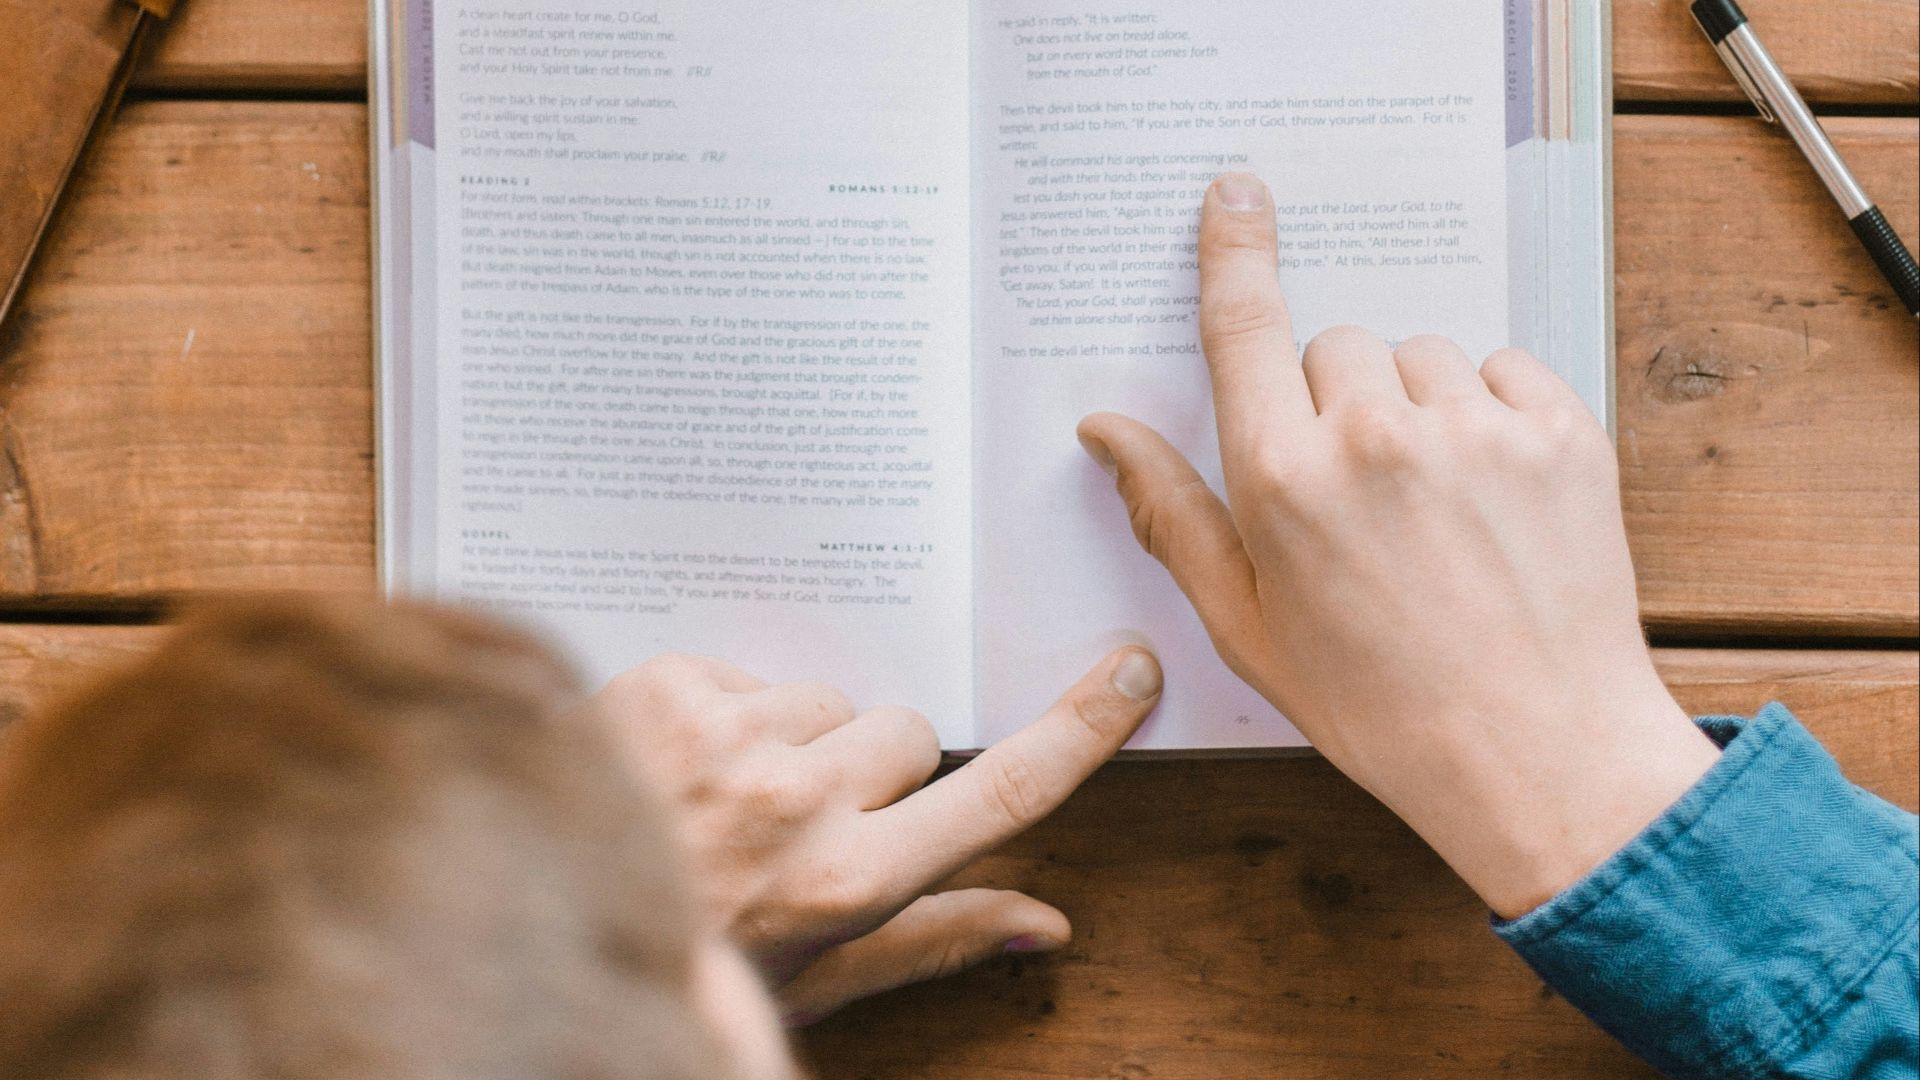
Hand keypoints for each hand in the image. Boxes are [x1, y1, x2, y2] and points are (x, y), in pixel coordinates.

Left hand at [592, 648, 1161, 1022]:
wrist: (519, 923)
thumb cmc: (690, 965)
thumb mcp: (817, 981)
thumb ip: (938, 938)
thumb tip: (1050, 923)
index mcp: (848, 882)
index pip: (1001, 794)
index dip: (1078, 732)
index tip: (1128, 675)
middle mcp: (799, 803)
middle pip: (911, 734)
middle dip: (877, 772)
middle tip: (807, 824)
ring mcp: (731, 739)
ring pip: (831, 700)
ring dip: (799, 740)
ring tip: (729, 800)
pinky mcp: (671, 687)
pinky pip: (751, 675)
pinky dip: (728, 714)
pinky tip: (682, 769)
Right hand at [1075, 172, 1719, 917]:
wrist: (1538, 752)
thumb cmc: (1379, 704)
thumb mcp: (1247, 624)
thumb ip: (1170, 514)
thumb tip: (1104, 431)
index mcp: (1282, 481)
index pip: (1241, 325)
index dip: (1234, 250)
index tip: (1236, 194)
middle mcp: (1373, 436)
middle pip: (1332, 345)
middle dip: (1331, 399)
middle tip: (1358, 492)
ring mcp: (1475, 428)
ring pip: (1419, 357)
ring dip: (1415, 407)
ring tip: (1434, 507)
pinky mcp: (1561, 431)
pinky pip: (1503, 370)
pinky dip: (1491, 415)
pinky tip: (1490, 498)